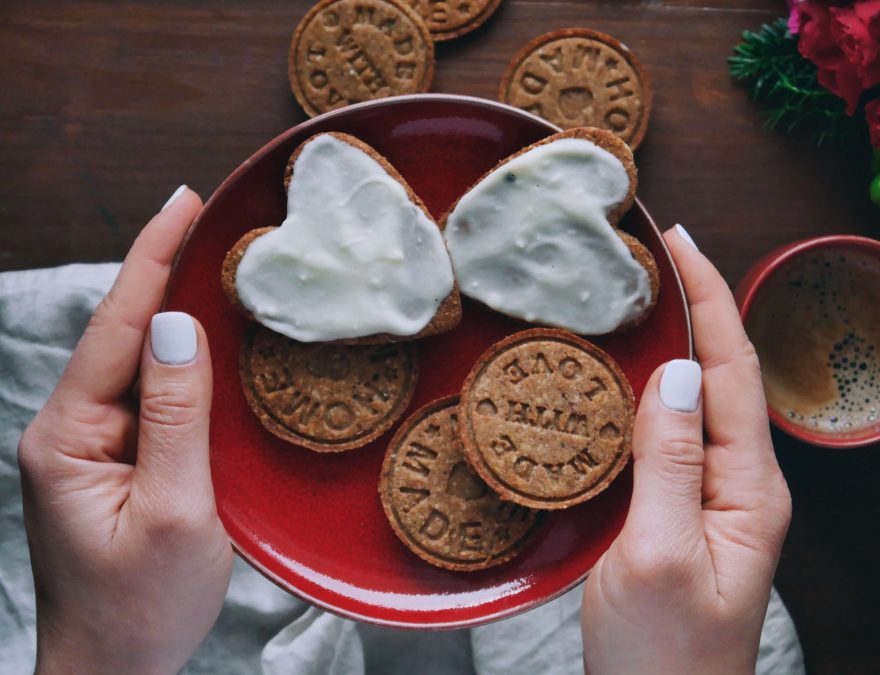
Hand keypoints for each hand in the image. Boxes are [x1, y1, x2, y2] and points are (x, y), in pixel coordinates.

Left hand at [18, 187, 232, 674]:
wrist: (110, 674)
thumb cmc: (140, 609)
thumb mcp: (174, 513)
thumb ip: (176, 417)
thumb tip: (177, 325)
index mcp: (69, 436)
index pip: (116, 328)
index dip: (151, 259)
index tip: (185, 202)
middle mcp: (70, 430)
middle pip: (122, 333)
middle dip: (164, 269)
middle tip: (213, 217)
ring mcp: (89, 446)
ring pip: (137, 361)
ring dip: (175, 309)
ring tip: (219, 261)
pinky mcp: (114, 461)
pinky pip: (151, 395)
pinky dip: (183, 358)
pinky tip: (210, 338)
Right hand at [581, 226, 791, 673]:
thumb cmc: (664, 657)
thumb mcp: (659, 556)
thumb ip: (669, 463)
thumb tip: (672, 373)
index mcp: (750, 488)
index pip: (732, 371)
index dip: (708, 300)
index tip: (681, 243)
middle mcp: (740, 485)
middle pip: (721, 376)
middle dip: (695, 308)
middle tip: (654, 254)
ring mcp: (713, 500)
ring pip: (696, 402)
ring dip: (674, 343)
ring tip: (640, 297)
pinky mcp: (682, 515)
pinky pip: (672, 436)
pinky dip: (649, 392)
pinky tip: (624, 377)